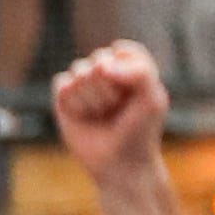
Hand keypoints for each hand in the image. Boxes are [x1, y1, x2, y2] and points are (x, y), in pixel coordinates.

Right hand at [49, 38, 168, 177]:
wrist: (118, 163)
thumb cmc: (139, 131)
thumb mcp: (152, 99)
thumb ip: (139, 71)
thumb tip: (100, 66)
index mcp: (130, 66)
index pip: (123, 51)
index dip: (126, 73)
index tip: (134, 95)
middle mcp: (106, 72)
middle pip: (99, 61)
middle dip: (108, 89)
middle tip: (116, 110)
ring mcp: (84, 84)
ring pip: (79, 72)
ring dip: (91, 98)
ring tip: (100, 115)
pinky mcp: (64, 98)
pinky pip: (62, 85)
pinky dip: (73, 102)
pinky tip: (83, 117)